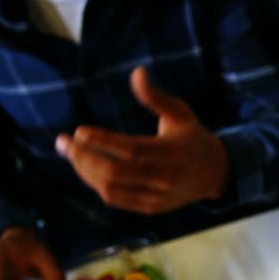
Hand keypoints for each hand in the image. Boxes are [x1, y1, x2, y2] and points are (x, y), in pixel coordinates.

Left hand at [56, 66, 229, 213]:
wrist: (215, 173)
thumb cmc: (192, 136)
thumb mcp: (180, 112)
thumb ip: (155, 96)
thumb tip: (136, 72)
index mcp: (174, 151)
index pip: (132, 149)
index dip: (103, 141)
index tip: (79, 131)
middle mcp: (166, 177)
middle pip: (115, 172)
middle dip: (84, 157)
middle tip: (63, 142)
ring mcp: (158, 196)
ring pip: (111, 188)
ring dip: (85, 171)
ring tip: (72, 153)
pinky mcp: (152, 207)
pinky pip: (116, 199)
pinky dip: (96, 184)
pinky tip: (86, 168)